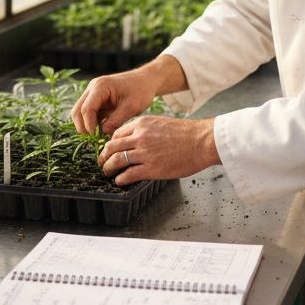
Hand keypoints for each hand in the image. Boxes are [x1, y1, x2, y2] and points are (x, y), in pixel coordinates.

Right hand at [71, 72, 159, 135]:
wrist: (146, 81)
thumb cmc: (141, 91)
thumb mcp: (131, 107)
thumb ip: (116, 120)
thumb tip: (103, 133)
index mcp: (100, 87)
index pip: (86, 108)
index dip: (88, 124)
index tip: (95, 137)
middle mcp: (93, 88)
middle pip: (78, 110)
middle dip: (83, 126)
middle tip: (92, 140)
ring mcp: (93, 93)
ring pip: (81, 112)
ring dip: (87, 125)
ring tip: (97, 137)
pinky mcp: (97, 99)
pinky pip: (89, 113)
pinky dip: (92, 123)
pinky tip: (102, 132)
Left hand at [97, 116, 219, 186]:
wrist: (202, 141)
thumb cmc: (187, 134)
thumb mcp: (162, 124)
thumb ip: (146, 131)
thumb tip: (136, 141)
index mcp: (142, 124)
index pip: (117, 134)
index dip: (110, 144)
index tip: (109, 150)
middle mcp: (140, 137)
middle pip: (112, 147)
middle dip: (104, 156)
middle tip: (102, 162)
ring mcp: (145, 153)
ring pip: (117, 160)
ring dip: (108, 168)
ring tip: (107, 172)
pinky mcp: (151, 168)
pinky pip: (128, 174)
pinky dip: (120, 179)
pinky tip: (119, 181)